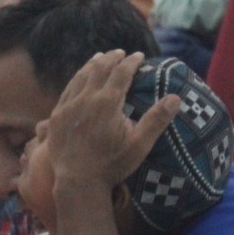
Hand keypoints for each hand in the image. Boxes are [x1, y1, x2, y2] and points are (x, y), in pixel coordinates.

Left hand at [46, 50, 181, 189]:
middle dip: (112, 58)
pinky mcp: (57, 115)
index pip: (121, 73)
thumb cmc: (112, 165)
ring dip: (93, 65)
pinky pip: (67, 90)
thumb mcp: (139, 145)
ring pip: (81, 76)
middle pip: (100, 69)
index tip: (139, 55)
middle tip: (121, 53)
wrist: (77, 181)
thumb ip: (157, 119)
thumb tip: (176, 98)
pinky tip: (79, 79)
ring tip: (100, 57)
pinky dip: (77, 79)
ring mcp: (68, 106)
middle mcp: (86, 99)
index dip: (131, 62)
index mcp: (108, 103)